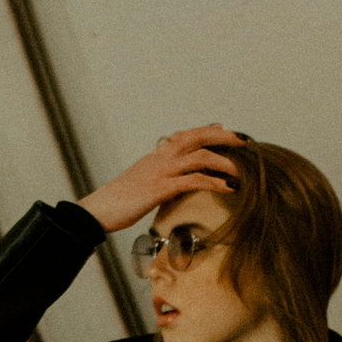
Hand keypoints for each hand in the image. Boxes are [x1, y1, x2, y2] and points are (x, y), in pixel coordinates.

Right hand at [77, 126, 244, 233]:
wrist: (96, 211)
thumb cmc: (118, 202)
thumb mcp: (140, 183)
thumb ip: (157, 176)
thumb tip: (173, 179)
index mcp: (155, 156)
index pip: (186, 135)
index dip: (208, 131)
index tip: (226, 131)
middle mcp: (159, 157)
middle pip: (197, 137)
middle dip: (223, 137)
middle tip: (244, 142)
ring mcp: (160, 171)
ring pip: (199, 156)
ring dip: (224, 162)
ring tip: (242, 170)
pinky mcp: (159, 188)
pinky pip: (193, 180)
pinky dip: (213, 182)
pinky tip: (228, 188)